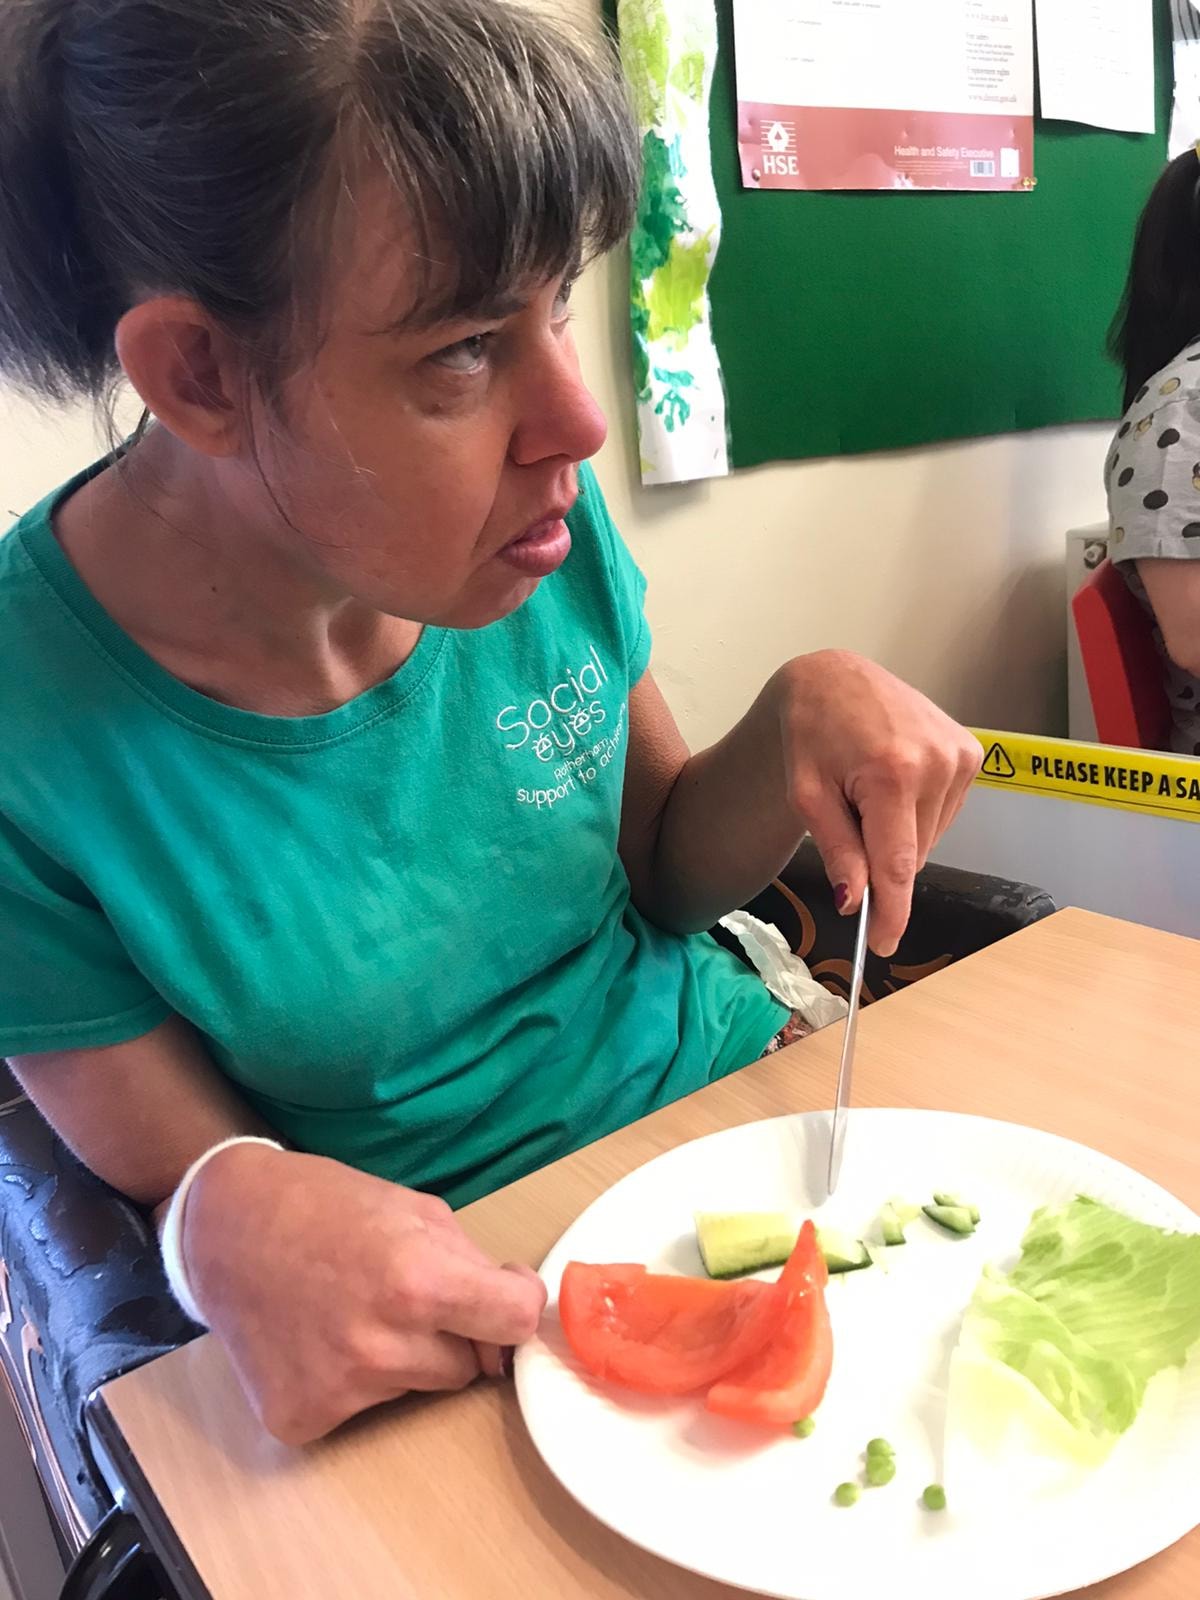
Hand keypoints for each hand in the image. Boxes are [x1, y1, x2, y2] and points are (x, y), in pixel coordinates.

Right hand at [182, 1143, 545, 1444]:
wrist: (225, 1227)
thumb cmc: (327, 1206)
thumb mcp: (416, 1212)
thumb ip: (474, 1267)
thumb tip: (517, 1316)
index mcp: (417, 1280)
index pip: (515, 1322)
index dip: (515, 1306)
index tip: (501, 1296)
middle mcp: (381, 1344)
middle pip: (467, 1366)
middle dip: (453, 1333)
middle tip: (402, 1293)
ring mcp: (338, 1389)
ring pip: (417, 1387)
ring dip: (404, 1356)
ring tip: (353, 1309)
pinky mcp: (300, 1419)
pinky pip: (362, 1409)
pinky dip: (352, 1380)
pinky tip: (319, 1338)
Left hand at [771, 651, 981, 955]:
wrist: (835, 678)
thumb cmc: (811, 731)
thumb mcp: (806, 793)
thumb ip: (836, 848)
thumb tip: (855, 902)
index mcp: (893, 773)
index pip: (899, 864)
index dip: (892, 912)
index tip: (883, 945)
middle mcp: (937, 763)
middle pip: (913, 855)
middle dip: (880, 860)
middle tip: (848, 823)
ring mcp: (960, 756)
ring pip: (930, 838)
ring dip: (898, 835)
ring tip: (867, 792)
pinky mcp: (971, 753)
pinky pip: (943, 814)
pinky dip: (916, 815)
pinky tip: (892, 784)